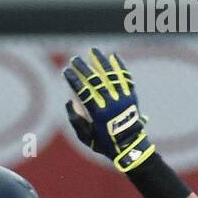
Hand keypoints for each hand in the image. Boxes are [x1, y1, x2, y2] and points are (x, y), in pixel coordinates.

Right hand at [62, 46, 155, 173]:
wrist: (131, 147)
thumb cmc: (105, 143)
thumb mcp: (86, 137)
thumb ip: (75, 120)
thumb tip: (69, 102)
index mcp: (99, 113)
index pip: (83, 91)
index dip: (73, 80)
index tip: (66, 71)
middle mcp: (111, 103)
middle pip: (95, 81)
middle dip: (83, 68)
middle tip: (74, 59)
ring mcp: (123, 98)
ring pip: (111, 75)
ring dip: (101, 61)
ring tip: (93, 50)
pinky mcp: (131, 96)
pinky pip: (125, 78)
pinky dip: (119, 66)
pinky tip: (113, 56)